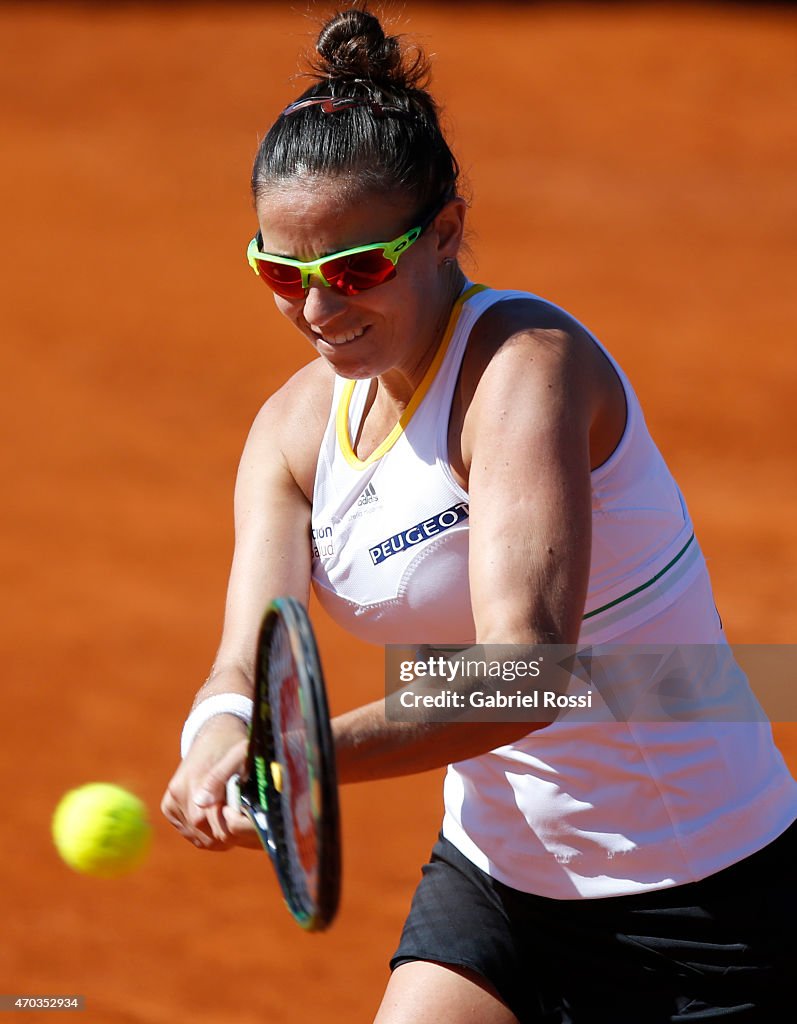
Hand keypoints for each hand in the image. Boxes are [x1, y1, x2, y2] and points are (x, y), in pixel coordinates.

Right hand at [161, 716, 259, 849]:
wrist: (214, 734)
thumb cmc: (233, 746)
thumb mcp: (238, 756)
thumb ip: (220, 778)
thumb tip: (204, 804)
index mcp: (194, 781)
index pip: (212, 822)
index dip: (234, 827)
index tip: (250, 822)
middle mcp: (177, 794)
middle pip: (206, 835)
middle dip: (229, 833)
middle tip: (247, 823)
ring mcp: (170, 803)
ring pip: (199, 839)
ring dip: (219, 835)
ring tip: (235, 818)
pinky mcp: (168, 808)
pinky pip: (191, 834)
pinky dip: (207, 832)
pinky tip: (220, 817)